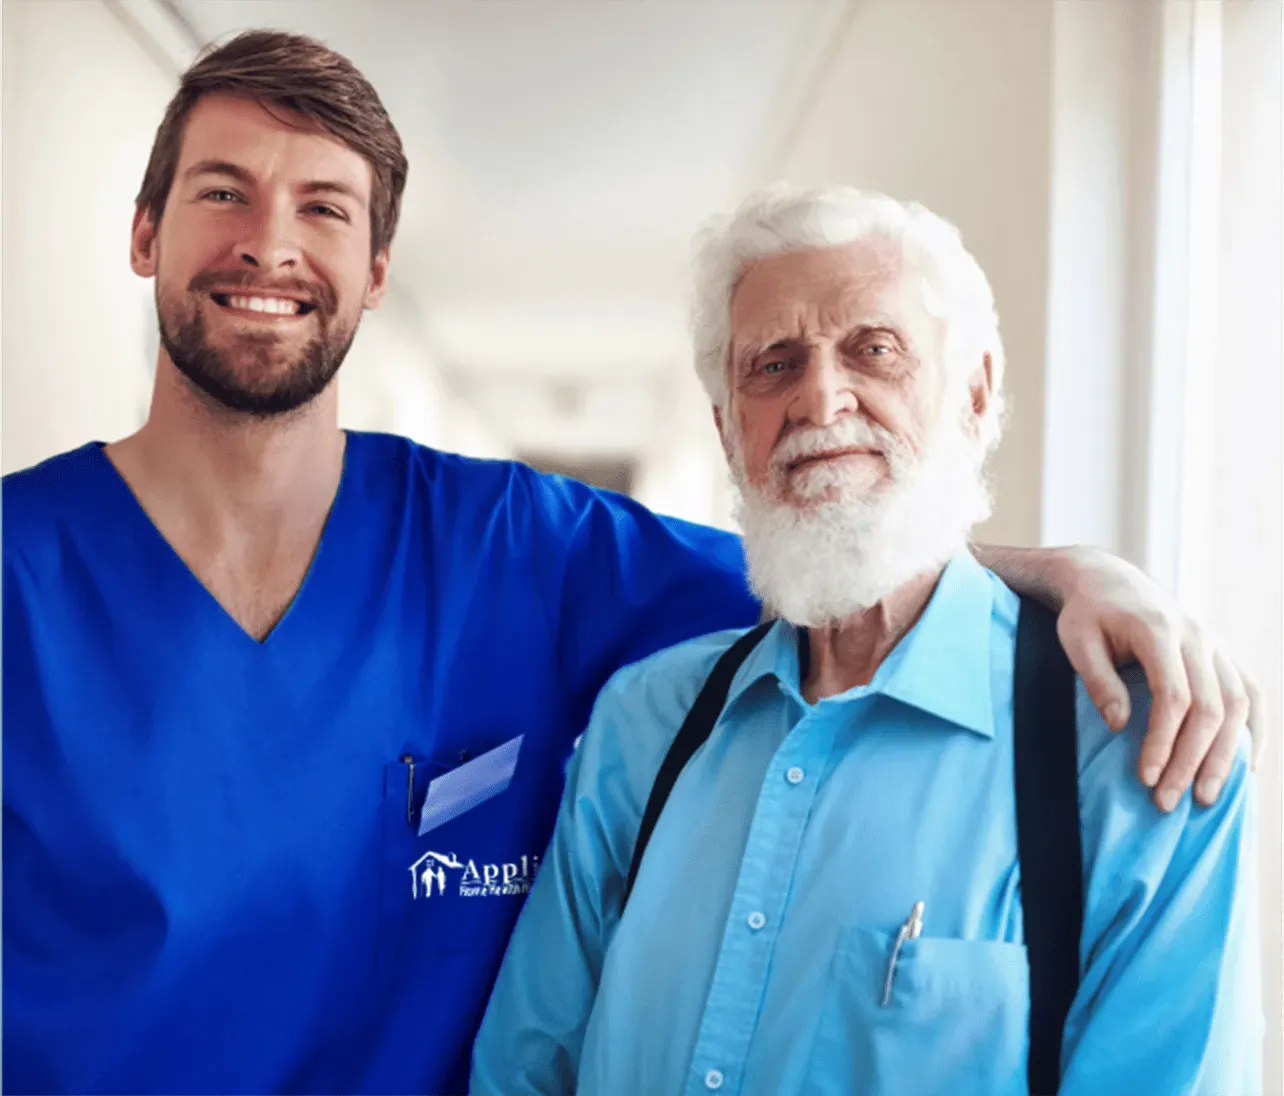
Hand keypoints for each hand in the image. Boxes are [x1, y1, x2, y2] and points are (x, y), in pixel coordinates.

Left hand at [1055, 548, 1266, 811]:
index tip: (1146, 778)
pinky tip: (1246, 767)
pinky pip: (1251, 693)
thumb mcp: (1076, 640)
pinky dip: (1254, 731)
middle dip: (1191, 760)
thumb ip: (1098, 680)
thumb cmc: (1087, 613)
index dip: (1163, 741)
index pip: (1173, 696)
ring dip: (1225, 755)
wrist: (1109, 580)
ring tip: (1206, 797)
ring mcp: (1216, 644)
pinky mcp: (1222, 653)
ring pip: (1238, 704)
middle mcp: (1197, 636)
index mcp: (1158, 629)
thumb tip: (1119, 725)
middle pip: (1210, 707)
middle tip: (1168, 802)